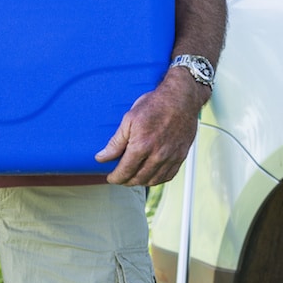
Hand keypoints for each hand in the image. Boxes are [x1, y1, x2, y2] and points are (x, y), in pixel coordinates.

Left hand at [95, 68, 207, 186]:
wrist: (181, 99)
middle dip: (126, 181)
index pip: (125, 171)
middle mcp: (157, 155)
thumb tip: (102, 157)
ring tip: (132, 178)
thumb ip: (116, 142)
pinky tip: (150, 175)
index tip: (110, 178)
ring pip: (153, 180)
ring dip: (141, 182)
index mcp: (142, 146)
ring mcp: (171, 157)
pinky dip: (157, 179)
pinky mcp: (181, 156)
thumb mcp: (129, 119)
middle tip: (119, 178)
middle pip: (139, 179)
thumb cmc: (154, 105)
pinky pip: (168, 176)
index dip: (116, 177)